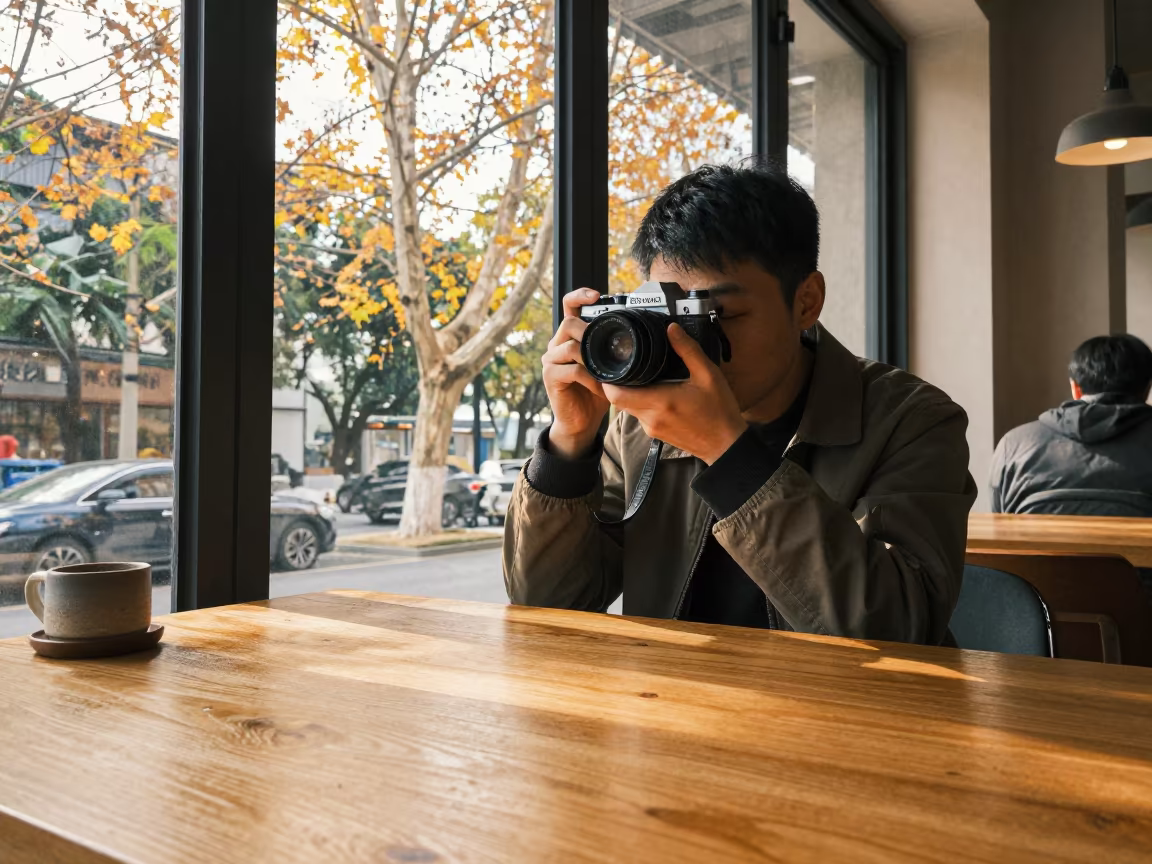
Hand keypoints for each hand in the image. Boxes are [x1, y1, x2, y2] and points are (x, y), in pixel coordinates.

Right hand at [541, 288, 610, 458]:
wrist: (581, 421)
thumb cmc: (595, 393)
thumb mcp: (608, 367)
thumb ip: (612, 349)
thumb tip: (639, 334)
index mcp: (570, 337)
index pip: (569, 306)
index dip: (580, 296)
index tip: (597, 295)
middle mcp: (556, 345)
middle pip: (569, 324)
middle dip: (590, 331)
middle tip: (609, 345)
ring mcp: (550, 361)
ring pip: (570, 347)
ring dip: (593, 358)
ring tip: (607, 370)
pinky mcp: (551, 377)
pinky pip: (572, 370)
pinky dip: (590, 378)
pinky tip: (601, 386)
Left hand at [603, 323, 746, 464]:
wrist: (726, 445)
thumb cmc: (719, 412)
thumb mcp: (708, 375)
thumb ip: (688, 350)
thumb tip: (672, 329)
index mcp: (660, 402)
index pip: (617, 395)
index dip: (608, 381)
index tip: (611, 366)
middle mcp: (651, 418)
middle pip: (619, 400)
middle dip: (618, 384)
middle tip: (624, 365)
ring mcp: (652, 428)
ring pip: (629, 408)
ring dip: (631, 393)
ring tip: (641, 376)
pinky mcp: (656, 434)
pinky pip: (640, 415)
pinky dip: (642, 403)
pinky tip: (656, 392)